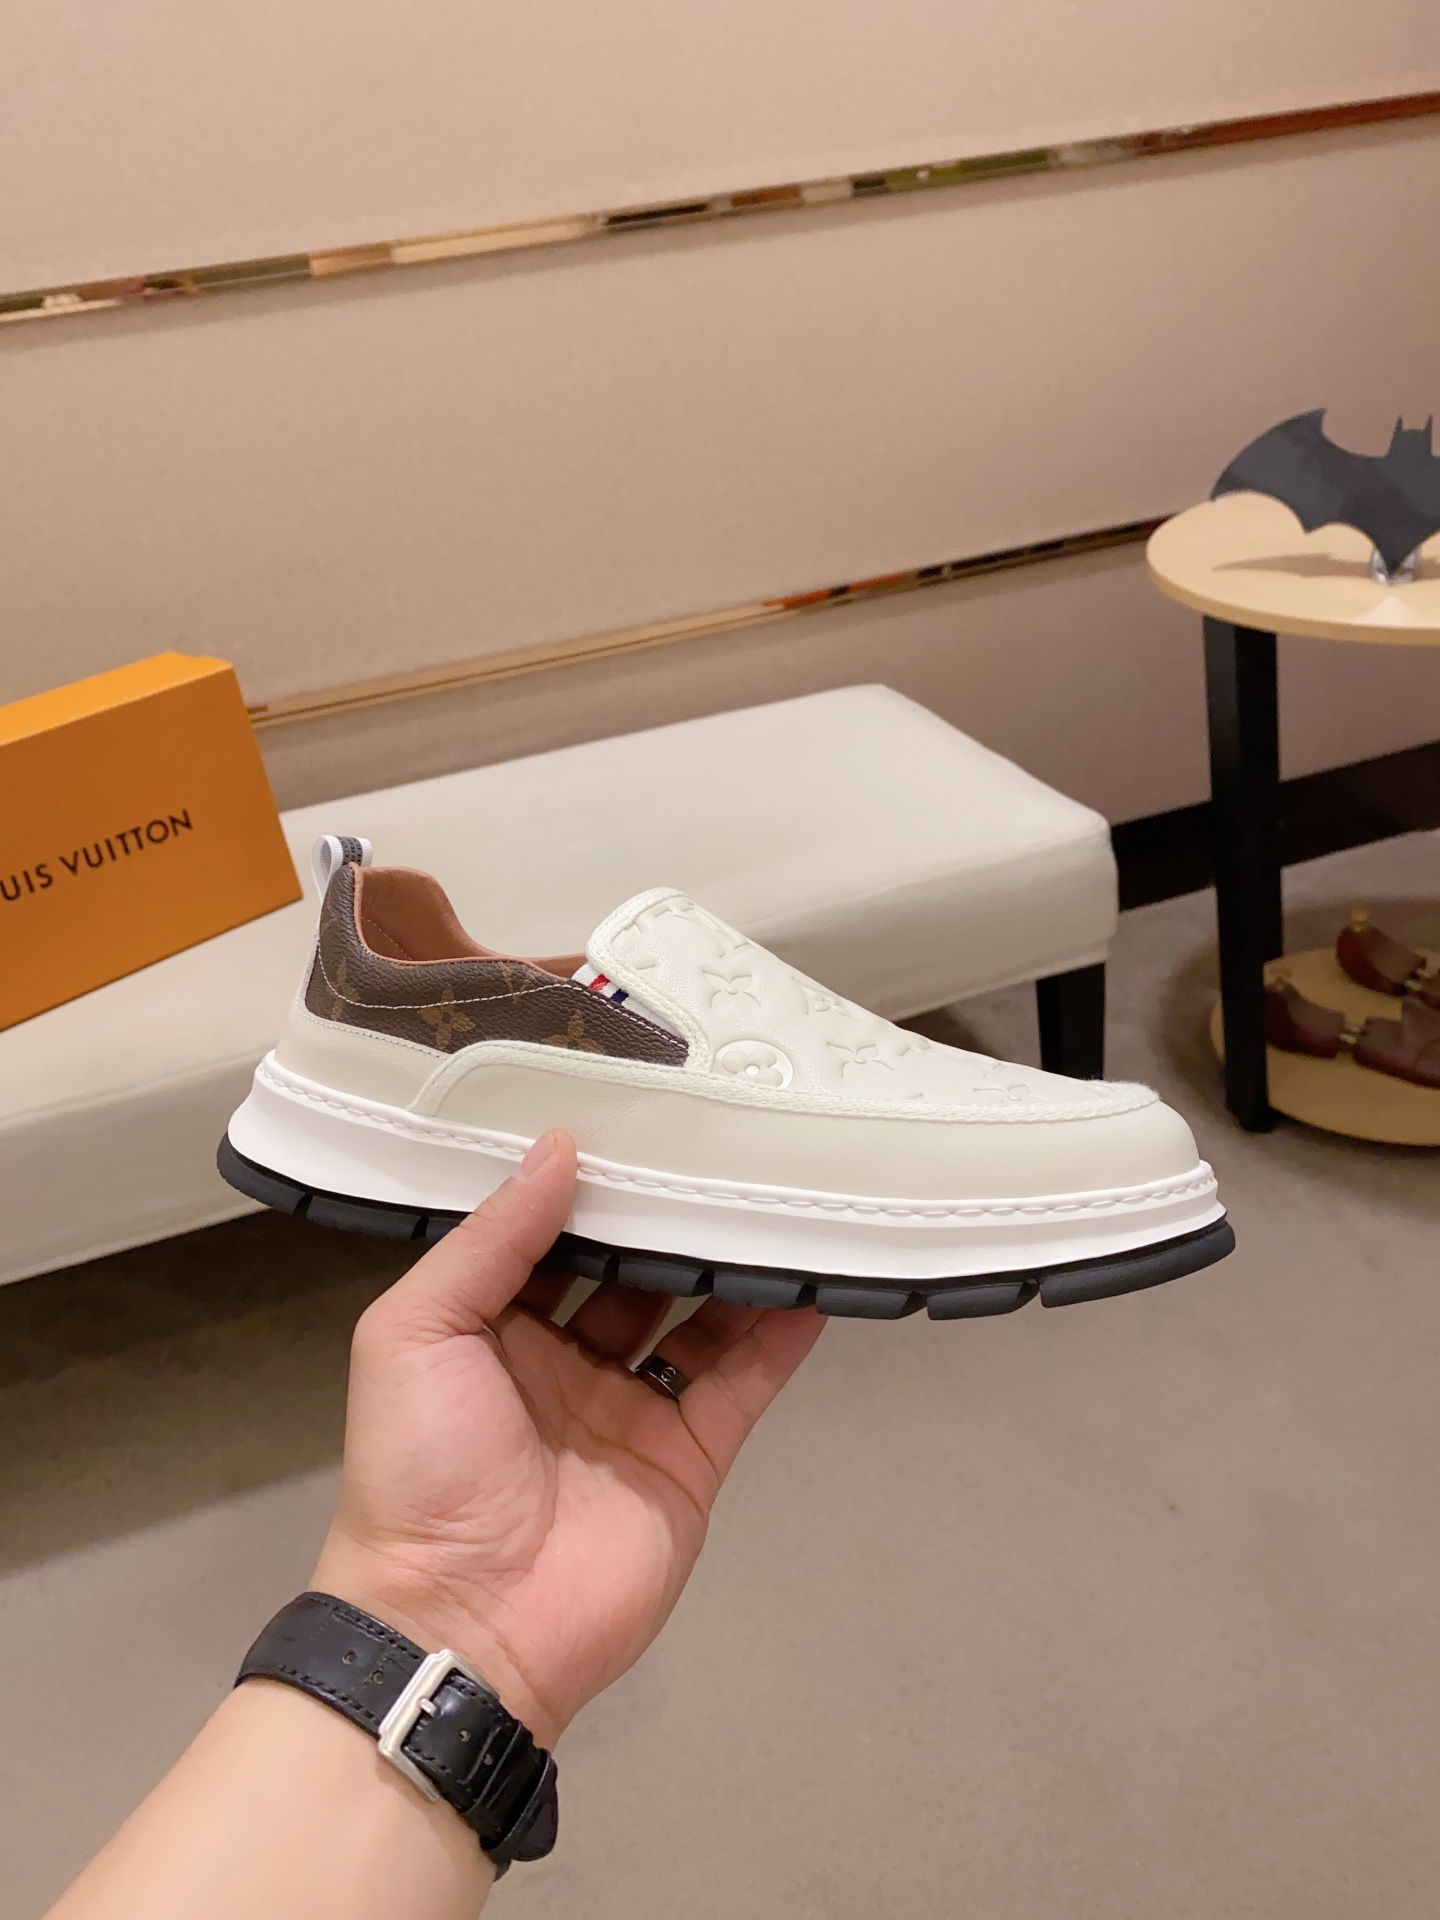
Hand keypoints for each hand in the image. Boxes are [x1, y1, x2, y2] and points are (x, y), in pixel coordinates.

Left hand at [312, 1130, 824, 1747]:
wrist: (463, 1624)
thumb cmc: (420, 1467)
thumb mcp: (416, 1333)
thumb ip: (490, 1241)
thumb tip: (559, 1147)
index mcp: (491, 1330)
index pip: (549, 1238)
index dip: (586, 1185)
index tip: (632, 1119)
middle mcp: (564, 1363)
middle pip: (630, 1272)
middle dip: (667, 1217)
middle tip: (718, 1145)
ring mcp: (631, 1412)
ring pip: (694, 1318)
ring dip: (730, 1264)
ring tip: (775, 1195)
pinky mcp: (689, 1458)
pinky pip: (740, 1383)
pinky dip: (777, 1335)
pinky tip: (810, 1278)